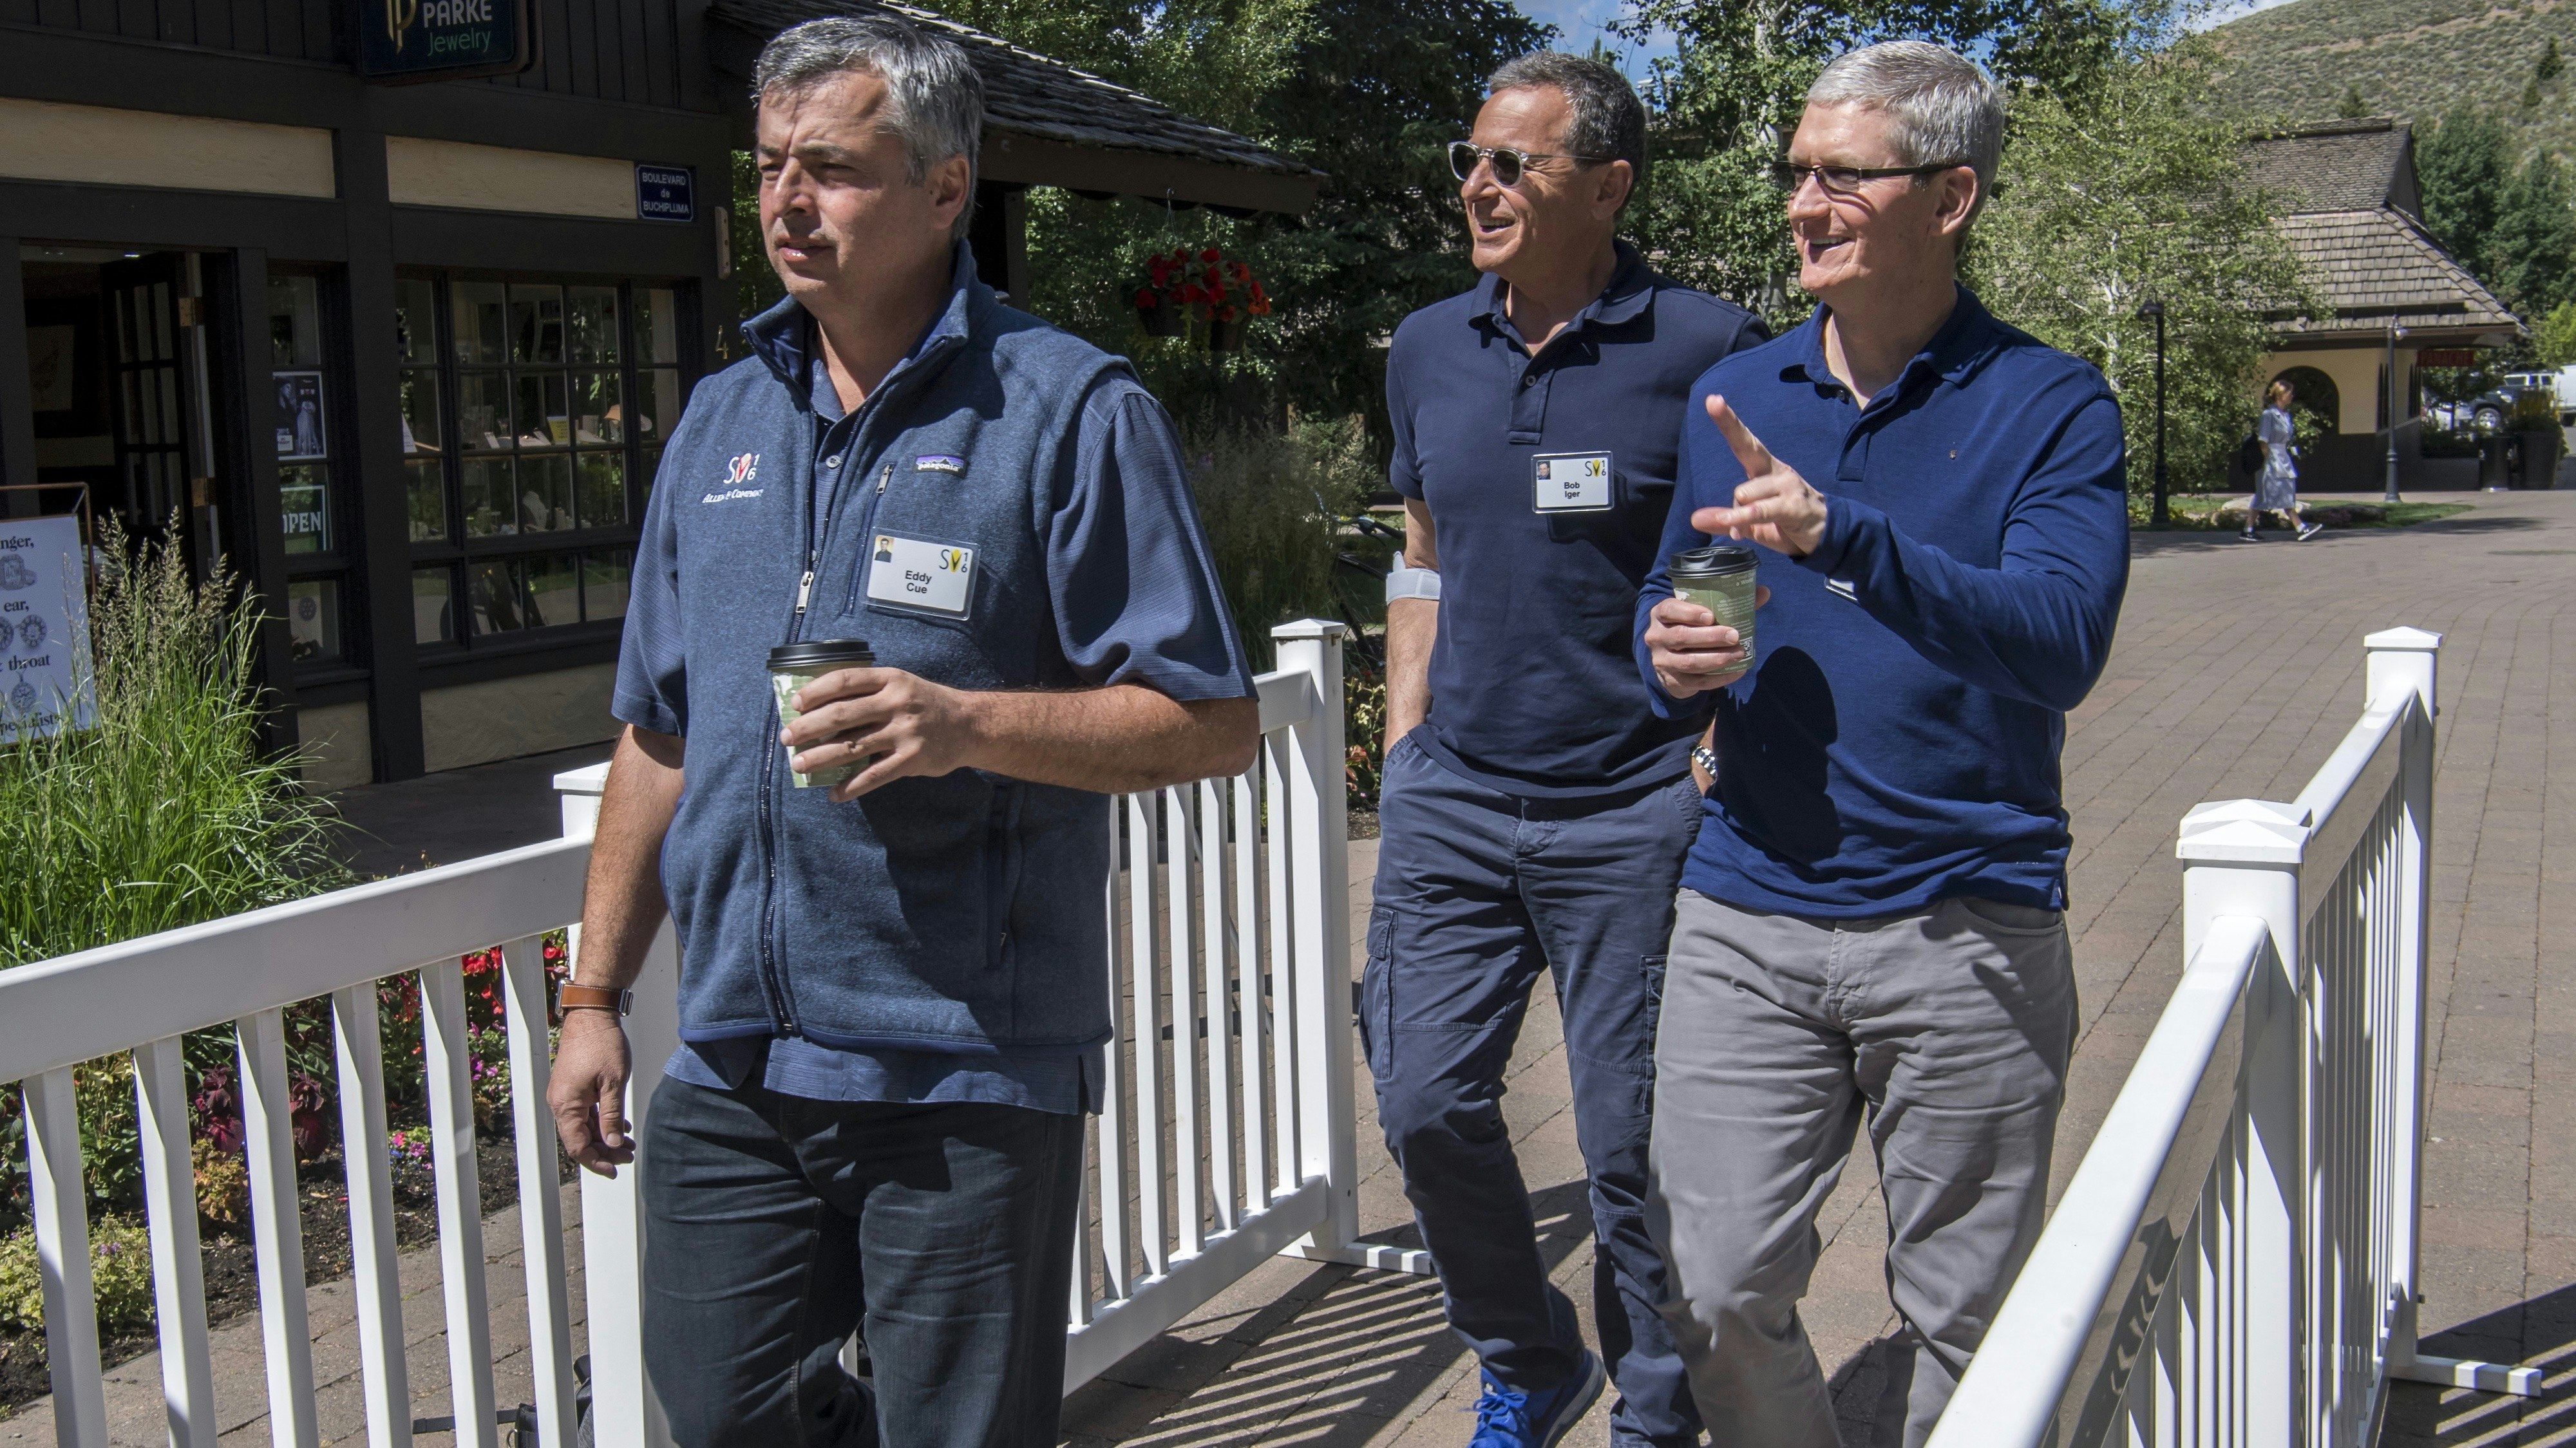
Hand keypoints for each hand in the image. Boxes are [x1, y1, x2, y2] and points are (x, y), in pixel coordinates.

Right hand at [547, 1009, 633, 1175]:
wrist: (592, 1016)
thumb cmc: (602, 1044)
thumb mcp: (614, 1083)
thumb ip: (612, 1116)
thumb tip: (613, 1142)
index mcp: (566, 1105)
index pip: (577, 1146)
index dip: (596, 1161)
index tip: (615, 1169)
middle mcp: (560, 1103)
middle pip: (580, 1139)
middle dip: (604, 1151)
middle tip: (628, 1156)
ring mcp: (565, 1095)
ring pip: (583, 1127)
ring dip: (605, 1137)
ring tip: (628, 1144)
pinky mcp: (571, 1088)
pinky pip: (584, 1113)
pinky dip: (601, 1122)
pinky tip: (620, 1126)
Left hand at [782, 666, 978, 800]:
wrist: (968, 725)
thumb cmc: (925, 704)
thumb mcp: (901, 685)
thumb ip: (869, 693)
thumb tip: (820, 710)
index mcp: (891, 679)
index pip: (845, 680)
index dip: (815, 691)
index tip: (794, 704)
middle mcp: (897, 703)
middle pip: (841, 714)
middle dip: (808, 728)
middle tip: (787, 738)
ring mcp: (905, 732)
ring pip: (852, 747)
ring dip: (820, 758)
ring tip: (799, 765)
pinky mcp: (912, 760)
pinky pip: (873, 776)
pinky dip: (850, 787)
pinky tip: (833, 794)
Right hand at [1646, 590, 1769, 696]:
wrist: (1671, 659)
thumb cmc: (1691, 627)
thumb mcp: (1700, 613)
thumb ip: (1729, 602)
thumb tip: (1764, 592)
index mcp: (1660, 614)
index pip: (1669, 610)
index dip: (1688, 613)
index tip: (1711, 616)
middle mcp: (1656, 637)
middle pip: (1681, 637)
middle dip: (1710, 637)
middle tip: (1734, 635)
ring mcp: (1662, 661)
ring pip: (1688, 662)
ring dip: (1717, 658)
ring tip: (1739, 653)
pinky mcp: (1671, 680)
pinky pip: (1697, 681)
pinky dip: (1720, 678)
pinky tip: (1737, 671)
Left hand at [1692, 396, 1828, 556]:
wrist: (1828, 537)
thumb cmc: (1786, 523)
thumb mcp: (1752, 524)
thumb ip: (1726, 519)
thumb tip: (1695, 519)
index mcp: (1765, 469)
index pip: (1744, 443)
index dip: (1729, 423)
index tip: (1713, 400)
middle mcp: (1776, 471)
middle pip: (1748, 447)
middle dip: (1730, 425)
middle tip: (1713, 401)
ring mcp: (1788, 486)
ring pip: (1746, 492)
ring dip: (1736, 513)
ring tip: (1736, 527)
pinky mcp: (1795, 507)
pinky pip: (1762, 510)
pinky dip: (1745, 517)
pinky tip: (1735, 528)